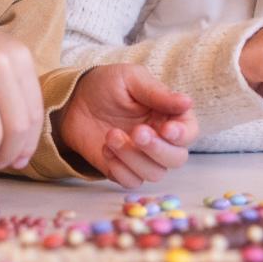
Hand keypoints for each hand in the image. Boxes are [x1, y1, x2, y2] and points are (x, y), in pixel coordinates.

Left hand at [57, 63, 197, 187]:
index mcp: (169, 115)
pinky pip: (131, 182)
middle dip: (157, 149)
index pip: (189, 132)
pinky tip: (105, 148)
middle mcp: (161, 139)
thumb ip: (158, 93)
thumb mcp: (131, 79)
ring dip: (133, 157)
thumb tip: (187, 102)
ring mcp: (142, 157)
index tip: (167, 129)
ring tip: (111, 135)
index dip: (183, 135)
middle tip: (137, 132)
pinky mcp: (123, 169)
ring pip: (154, 173)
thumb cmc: (107, 85)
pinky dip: (119, 169)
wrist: (74, 100)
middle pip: (176, 158)